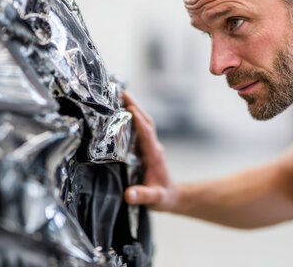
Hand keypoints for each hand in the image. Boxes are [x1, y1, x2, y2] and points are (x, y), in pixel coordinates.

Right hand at [122, 92, 177, 210]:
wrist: (173, 197)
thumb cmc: (164, 197)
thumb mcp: (154, 199)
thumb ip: (143, 196)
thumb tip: (129, 195)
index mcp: (155, 155)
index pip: (147, 134)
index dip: (139, 120)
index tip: (129, 108)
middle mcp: (153, 147)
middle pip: (146, 122)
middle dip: (135, 107)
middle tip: (121, 93)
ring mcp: (151, 146)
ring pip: (143, 123)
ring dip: (133, 109)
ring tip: (119, 96)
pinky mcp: (147, 148)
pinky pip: (140, 129)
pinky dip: (132, 119)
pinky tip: (122, 114)